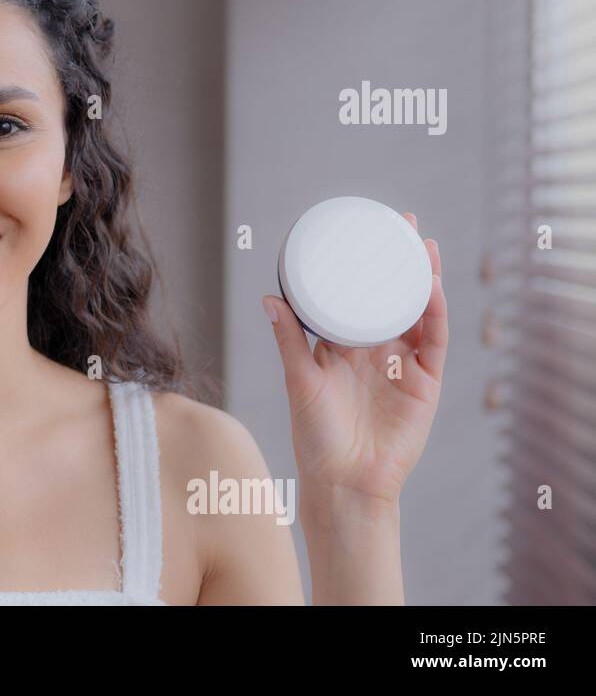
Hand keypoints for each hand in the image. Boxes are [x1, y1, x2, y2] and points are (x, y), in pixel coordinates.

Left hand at [262, 212, 446, 508]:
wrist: (345, 481)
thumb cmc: (316, 436)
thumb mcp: (300, 380)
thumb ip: (289, 340)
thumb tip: (269, 297)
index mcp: (343, 346)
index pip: (355, 296)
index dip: (361, 266)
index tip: (362, 230)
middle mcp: (376, 350)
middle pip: (392, 295)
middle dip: (399, 260)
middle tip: (404, 222)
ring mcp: (403, 364)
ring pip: (419, 312)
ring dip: (424, 279)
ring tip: (424, 245)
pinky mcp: (425, 383)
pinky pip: (434, 342)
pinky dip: (435, 313)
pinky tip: (432, 286)